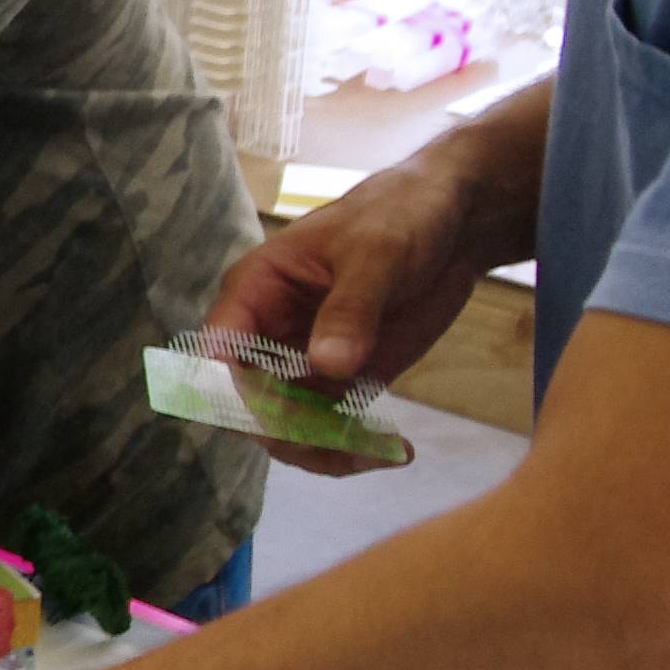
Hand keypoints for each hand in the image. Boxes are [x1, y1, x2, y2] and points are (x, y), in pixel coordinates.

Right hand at [203, 143, 509, 475]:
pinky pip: (329, 429)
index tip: (282, 422)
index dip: (235, 394)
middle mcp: (266, 334)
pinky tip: (397, 451)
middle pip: (247, 403)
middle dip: (289, 433)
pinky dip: (355, 448)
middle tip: (346, 445)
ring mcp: (302, 362)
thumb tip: (327, 366)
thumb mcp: (377, 252)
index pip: (218, 353)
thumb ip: (351, 307)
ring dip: (324, 451)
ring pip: (286, 427)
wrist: (451, 223)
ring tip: (379, 454)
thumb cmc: (399, 215)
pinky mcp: (341, 381)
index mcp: (254, 291)